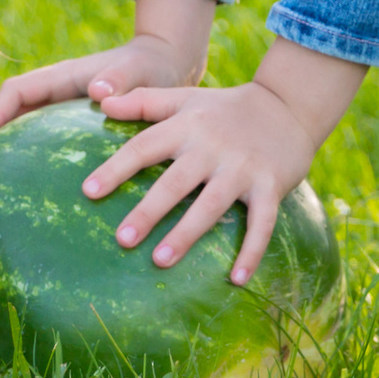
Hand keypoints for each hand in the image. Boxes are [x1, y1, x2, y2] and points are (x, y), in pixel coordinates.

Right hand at [0, 0, 215, 160]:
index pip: (18, 93)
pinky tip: (26, 193)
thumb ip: (120, 79)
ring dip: (1, 150)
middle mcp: (57, 94)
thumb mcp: (138, 71)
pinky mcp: (75, 128)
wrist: (167, 68)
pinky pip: (44, 143)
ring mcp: (64, 111)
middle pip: (10, 114)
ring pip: (23, 130)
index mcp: (64, 77)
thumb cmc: (151, 68)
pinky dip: (28, 161)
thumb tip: (96, 91)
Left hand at [82, 37, 365, 284]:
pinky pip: (262, 222)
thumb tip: (100, 102)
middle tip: (122, 240)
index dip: (117, 168)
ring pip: (212, 205)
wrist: (289, 105)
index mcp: (188, 126)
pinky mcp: (271, 185)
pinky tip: (236, 279)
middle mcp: (213, 147)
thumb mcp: (186, 98)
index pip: (145, 146)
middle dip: (148, 211)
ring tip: (160, 261)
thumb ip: (143, 101)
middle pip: (175, 182)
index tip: (89, 192)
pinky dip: (252, 251)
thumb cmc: (226, 108)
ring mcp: (243, 168)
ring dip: (186, 233)